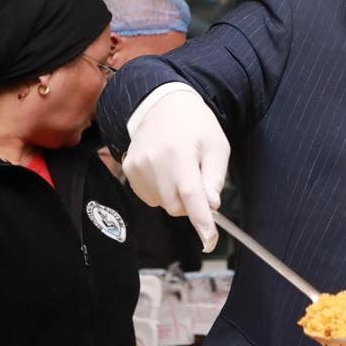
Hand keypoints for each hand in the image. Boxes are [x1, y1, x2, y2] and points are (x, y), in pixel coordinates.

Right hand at [123, 87, 228, 251]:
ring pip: (163, 204)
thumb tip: (211, 206)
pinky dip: (161, 190)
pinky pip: (150, 197)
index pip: (191, 196)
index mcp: (180, 154)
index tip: (209, 242)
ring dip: (175, 196)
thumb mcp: (217, 147)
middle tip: (197, 180)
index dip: (202, 222)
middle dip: (191, 203)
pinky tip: (165, 169)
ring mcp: (137, 166)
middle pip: (176, 207)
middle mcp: (155, 161)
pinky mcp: (128, 169)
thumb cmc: (195, 126)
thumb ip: (215, 178)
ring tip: (179, 168)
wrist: (162, 103)